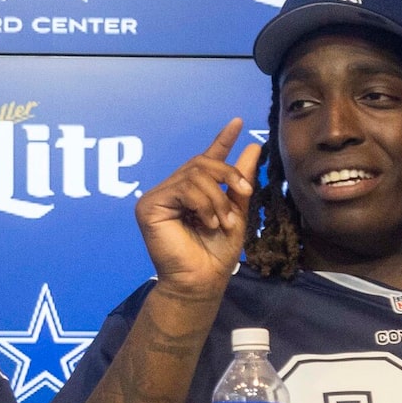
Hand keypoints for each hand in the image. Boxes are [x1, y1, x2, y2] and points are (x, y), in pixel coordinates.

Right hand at [134, 119, 261, 302]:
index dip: (222, 140)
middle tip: (242, 193)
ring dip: (216, 198)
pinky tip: (206, 222)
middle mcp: (173, 190)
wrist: (203, 280)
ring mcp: (158, 197)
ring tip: (221, 222)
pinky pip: (182, 188)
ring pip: (194, 175)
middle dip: (227, 176)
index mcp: (193, 192)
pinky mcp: (148, 206)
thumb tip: (253, 147)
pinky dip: (202, 204)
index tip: (238, 122)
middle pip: (201, 163)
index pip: (207, 160)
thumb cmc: (217, 253)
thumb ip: (240, 181)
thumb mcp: (236, 211)